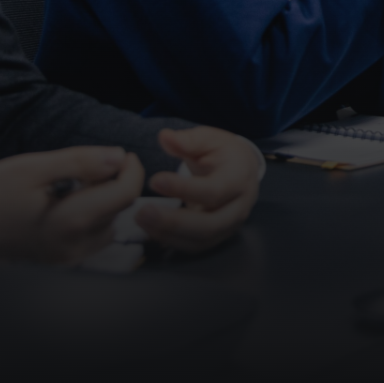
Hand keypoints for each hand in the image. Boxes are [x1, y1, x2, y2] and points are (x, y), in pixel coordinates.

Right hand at [0, 146, 142, 278]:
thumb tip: (118, 156)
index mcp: (71, 223)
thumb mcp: (32, 168)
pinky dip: (88, 215)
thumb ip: (80, 162)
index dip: (130, 168)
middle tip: (82, 165)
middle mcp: (75, 247)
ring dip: (101, 199)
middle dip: (112, 181)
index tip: (119, 152)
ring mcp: (68, 258)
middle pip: (118, 207)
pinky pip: (91, 234)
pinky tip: (61, 203)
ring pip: (108, 222)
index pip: (126, 194)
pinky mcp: (60, 260)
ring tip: (68, 185)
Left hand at [134, 127, 261, 253]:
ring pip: (201, 240)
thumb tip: (165, 137)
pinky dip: (171, 241)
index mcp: (239, 178)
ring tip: (142, 220)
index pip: (213, 190)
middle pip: (209, 225)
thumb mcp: (209, 139)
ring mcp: (230, 225)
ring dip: (169, 234)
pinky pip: (195, 246)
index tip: (154, 180)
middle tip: (142, 212)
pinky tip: (151, 229)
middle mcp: (239, 207)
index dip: (183, 188)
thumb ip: (187, 140)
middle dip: (173, 222)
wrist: (241, 169)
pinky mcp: (218, 236)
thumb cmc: (222, 152)